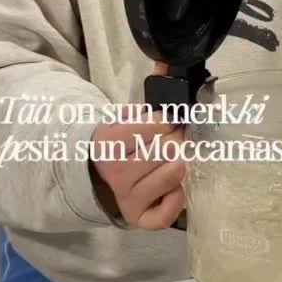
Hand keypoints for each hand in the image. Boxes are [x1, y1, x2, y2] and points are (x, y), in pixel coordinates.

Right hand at [90, 64, 185, 230]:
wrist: (99, 176)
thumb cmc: (122, 144)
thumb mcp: (129, 116)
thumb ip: (151, 92)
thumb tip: (167, 62)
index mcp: (108, 142)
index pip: (154, 125)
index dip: (169, 121)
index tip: (170, 121)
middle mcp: (116, 172)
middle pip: (168, 149)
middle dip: (179, 140)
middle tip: (177, 139)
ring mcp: (127, 198)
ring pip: (173, 175)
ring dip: (181, 164)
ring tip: (175, 160)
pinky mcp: (139, 219)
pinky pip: (167, 212)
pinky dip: (177, 198)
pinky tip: (174, 188)